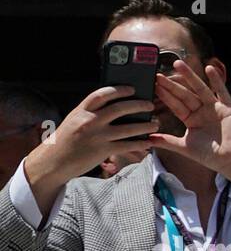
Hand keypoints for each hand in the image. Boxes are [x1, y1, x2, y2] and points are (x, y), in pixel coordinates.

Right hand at [23, 87, 158, 194]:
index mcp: (82, 110)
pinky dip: (140, 143)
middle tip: (150, 105)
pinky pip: (127, 145)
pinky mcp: (104, 150)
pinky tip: (148, 142)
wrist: (55, 161)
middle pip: (120, 109)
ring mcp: (98, 136)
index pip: (102, 94)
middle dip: (139, 106)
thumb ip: (91, 113)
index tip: (132, 89)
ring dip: (145, 126)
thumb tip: (113, 107)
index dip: (119, 90)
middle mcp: (91, 121)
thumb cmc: (66, 140)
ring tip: (155, 124)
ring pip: (128, 128)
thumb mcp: (75, 120)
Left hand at [150, 59, 230, 183]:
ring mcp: (214, 109)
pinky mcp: (228, 109)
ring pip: (200, 89)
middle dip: (172, 85)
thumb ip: (167, 141)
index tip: (153, 85)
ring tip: (178, 64)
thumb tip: (148, 140)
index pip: (176, 105)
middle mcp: (202, 112)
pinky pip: (222, 92)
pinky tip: (209, 69)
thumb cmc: (211, 156)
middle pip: (185, 95)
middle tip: (158, 74)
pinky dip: (217, 81)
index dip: (165, 95)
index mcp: (192, 120)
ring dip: (190, 76)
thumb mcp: (185, 147)